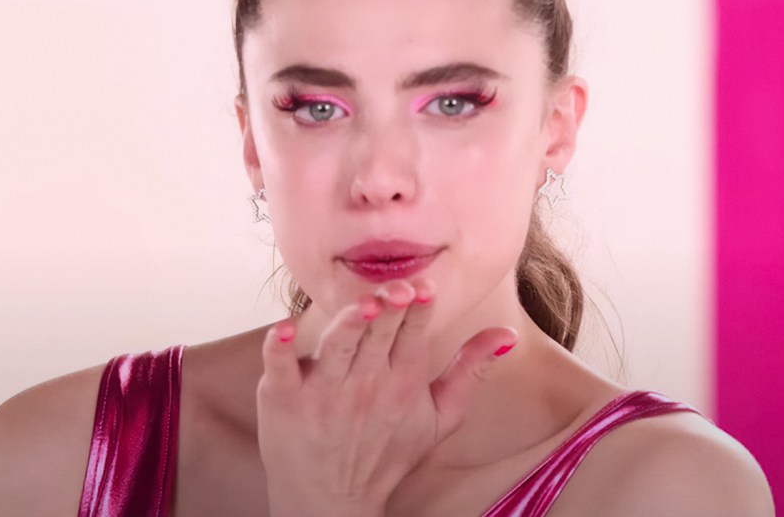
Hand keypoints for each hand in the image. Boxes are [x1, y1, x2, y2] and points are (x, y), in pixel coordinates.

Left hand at [256, 279, 516, 516]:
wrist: (332, 500)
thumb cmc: (387, 452)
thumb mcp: (441, 417)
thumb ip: (470, 372)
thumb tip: (505, 335)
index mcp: (402, 383)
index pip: (414, 337)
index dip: (420, 310)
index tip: (426, 287)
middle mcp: (365, 384)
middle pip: (379, 336)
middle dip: (390, 310)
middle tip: (400, 290)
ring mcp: (322, 392)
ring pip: (338, 348)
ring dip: (350, 326)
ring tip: (365, 307)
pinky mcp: (284, 398)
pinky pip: (279, 368)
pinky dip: (279, 349)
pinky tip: (282, 330)